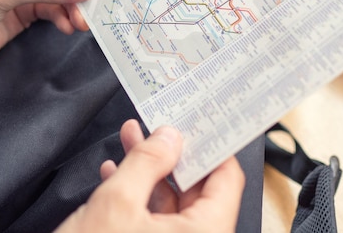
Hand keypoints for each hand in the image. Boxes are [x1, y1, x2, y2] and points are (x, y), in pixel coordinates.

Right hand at [56, 120, 244, 232]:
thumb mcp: (117, 203)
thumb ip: (146, 163)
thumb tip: (169, 138)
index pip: (226, 179)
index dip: (211, 146)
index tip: (198, 122)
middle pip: (197, 190)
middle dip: (172, 154)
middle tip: (158, 127)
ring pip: (171, 203)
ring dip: (150, 171)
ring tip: (131, 140)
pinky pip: (154, 221)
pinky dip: (137, 195)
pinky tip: (116, 174)